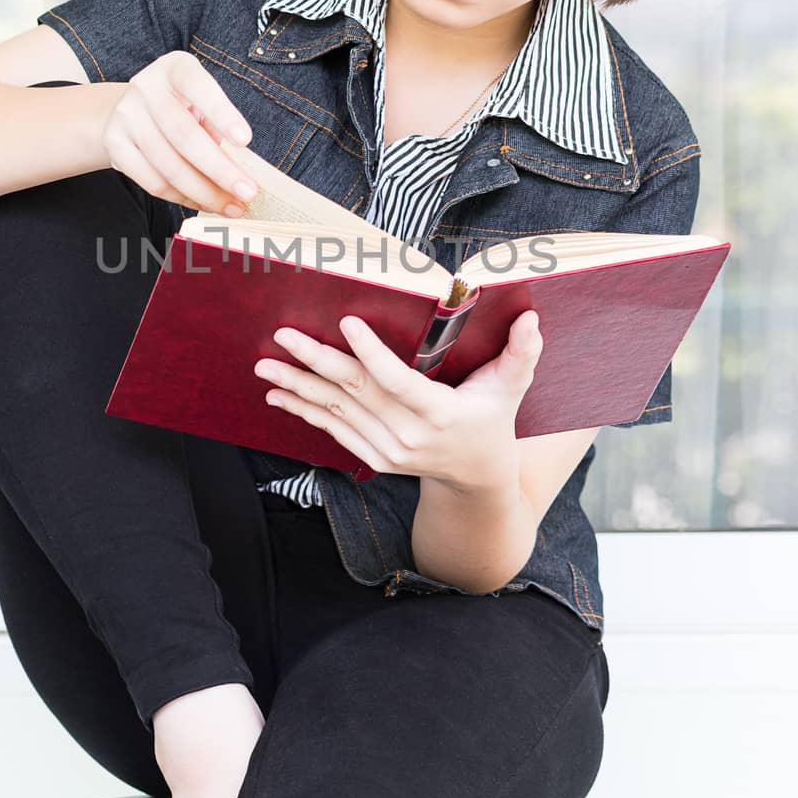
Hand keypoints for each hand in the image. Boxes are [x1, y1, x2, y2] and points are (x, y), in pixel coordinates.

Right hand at [101, 50, 259, 218]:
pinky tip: (204, 203)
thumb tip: (236, 170)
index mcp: (175, 69)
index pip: (199, 87)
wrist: (130, 110)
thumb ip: (216, 125)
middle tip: (248, 193)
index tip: (245, 141)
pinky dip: (182, 198)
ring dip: (204, 193)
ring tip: (231, 207)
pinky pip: (153, 182)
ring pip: (169, 166)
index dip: (222, 114)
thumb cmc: (181, 106)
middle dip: (220, 170)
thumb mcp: (200, 101)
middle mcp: (145, 87)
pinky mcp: (115, 145)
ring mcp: (126, 117)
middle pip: (184, 136)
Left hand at [253, 309, 543, 490]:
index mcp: (439, 413)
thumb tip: (532, 319)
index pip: (398, 381)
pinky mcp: (373, 459)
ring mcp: (388, 451)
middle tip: (283, 336)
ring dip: (298, 387)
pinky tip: (278, 395)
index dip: (371, 354)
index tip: (346, 323)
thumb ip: (522, 354)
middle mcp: (409, 436)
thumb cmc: (492, 419)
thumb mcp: (511, 387)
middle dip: (315, 362)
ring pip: (336, 412)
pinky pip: (332, 431)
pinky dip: (304, 412)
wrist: (477, 477)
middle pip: (356, 393)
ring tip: (266, 366)